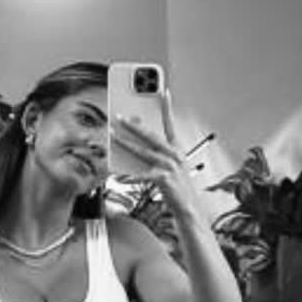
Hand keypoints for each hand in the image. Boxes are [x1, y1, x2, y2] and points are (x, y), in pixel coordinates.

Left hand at [112, 91, 200, 216]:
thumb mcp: (170, 167)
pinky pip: (140, 173)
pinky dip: (127, 174)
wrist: (189, 208)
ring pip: (142, 151)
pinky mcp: (163, 179)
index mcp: (177, 150)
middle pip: (150, 135)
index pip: (171, 124)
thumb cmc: (178, 188)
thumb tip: (133, 145)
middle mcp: (174, 155)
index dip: (168, 108)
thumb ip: (154, 155)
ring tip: (112, 136)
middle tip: (120, 117)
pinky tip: (116, 172)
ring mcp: (169, 166)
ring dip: (125, 143)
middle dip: (133, 125)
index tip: (164, 93)